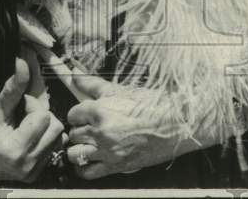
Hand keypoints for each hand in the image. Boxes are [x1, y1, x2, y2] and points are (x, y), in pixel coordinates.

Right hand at [0, 47, 64, 182]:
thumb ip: (13, 88)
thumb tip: (22, 63)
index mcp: (16, 150)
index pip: (43, 117)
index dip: (32, 106)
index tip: (19, 105)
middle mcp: (28, 164)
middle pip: (56, 128)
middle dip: (42, 116)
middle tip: (23, 114)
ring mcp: (32, 172)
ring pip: (57, 138)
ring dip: (45, 127)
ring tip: (25, 125)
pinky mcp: (34, 174)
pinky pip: (52, 149)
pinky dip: (45, 139)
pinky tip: (28, 136)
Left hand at [65, 74, 208, 179]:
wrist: (175, 123)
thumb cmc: (153, 105)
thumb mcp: (121, 90)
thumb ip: (94, 84)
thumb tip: (76, 75)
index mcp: (101, 110)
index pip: (73, 114)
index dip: (78, 114)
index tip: (83, 114)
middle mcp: (101, 132)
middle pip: (74, 134)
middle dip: (80, 130)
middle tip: (90, 127)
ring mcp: (107, 150)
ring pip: (75, 154)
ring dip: (78, 149)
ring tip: (87, 144)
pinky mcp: (116, 166)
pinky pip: (87, 172)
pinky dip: (83, 168)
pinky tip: (89, 160)